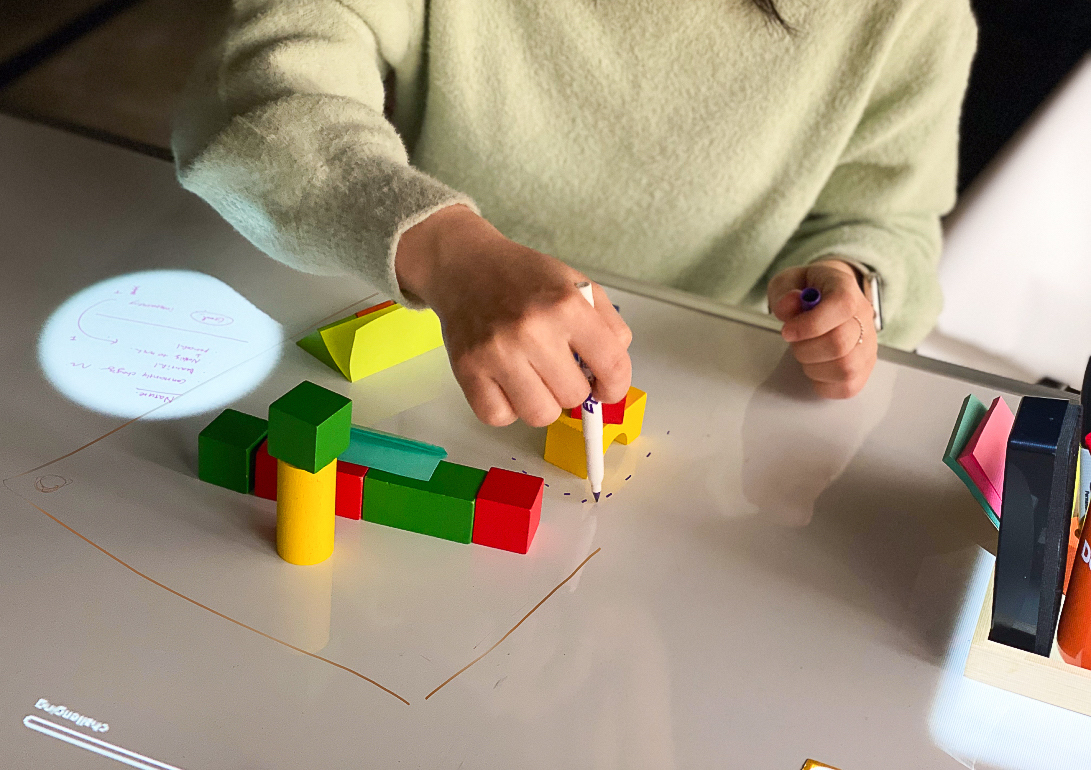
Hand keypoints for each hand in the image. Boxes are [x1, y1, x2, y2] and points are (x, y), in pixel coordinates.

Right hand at [395, 205, 632, 426]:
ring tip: (533, 377)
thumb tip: (613, 375)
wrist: (465, 266)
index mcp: (567, 305)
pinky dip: (506, 408)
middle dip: (572, 388)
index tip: (607, 389)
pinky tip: (507, 384)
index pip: (612, 366)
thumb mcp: (578, 285)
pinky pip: (499, 417)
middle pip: (574, 397)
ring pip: (540, 415)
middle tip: (558, 369)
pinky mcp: (467, 370)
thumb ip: (609, 327)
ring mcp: (497, 353)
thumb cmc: (522, 278)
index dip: (615, 387)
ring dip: (542, 403)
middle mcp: (532, 329)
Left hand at [768, 259, 876, 398]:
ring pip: (846, 369)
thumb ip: (785, 291)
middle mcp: (864, 316)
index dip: (811, 324)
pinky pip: (848, 387)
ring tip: (806, 352)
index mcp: (846, 289)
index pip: (841, 306)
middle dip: (804, 348)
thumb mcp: (788, 281)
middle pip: (840, 343)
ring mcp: (868, 343)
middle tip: (794, 341)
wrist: (826, 296)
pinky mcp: (865, 366)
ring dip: (813, 367)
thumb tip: (790, 304)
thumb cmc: (807, 290)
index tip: (788, 331)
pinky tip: (815, 366)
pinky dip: (824, 383)